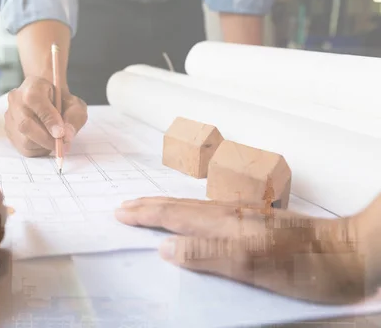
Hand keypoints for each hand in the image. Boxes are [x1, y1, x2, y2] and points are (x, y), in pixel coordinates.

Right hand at [5, 76, 87, 156]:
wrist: (46, 98)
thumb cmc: (61, 101)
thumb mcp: (75, 105)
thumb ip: (74, 118)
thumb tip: (66, 136)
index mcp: (33, 87)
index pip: (36, 102)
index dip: (49, 120)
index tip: (61, 134)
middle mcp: (16, 100)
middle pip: (25, 125)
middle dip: (46, 139)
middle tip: (62, 145)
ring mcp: (10, 116)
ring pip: (24, 140)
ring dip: (43, 144)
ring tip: (53, 137)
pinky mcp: (8, 130)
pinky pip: (23, 147)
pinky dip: (37, 148)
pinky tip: (44, 139)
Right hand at [115, 197, 374, 304]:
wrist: (353, 252)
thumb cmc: (309, 266)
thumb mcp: (257, 268)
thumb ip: (210, 254)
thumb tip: (167, 247)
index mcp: (226, 226)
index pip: (174, 217)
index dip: (146, 215)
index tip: (121, 212)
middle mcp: (232, 215)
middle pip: (180, 207)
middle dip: (149, 206)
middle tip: (124, 206)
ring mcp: (245, 216)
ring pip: (194, 207)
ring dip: (166, 206)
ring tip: (148, 206)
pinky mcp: (258, 221)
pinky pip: (210, 212)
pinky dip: (189, 211)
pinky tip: (194, 215)